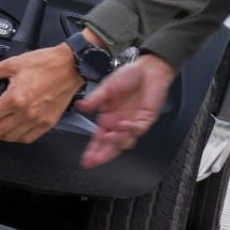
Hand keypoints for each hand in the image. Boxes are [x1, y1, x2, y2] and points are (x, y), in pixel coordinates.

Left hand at [0, 43, 84, 143]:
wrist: (72, 66)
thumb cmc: (46, 63)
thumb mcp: (12, 63)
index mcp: (15, 99)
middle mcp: (26, 113)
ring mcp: (38, 121)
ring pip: (9, 138)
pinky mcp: (48, 123)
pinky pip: (26, 138)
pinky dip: (13, 138)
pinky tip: (7, 132)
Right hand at [74, 53, 176, 167]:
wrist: (148, 69)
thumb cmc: (129, 76)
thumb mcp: (106, 87)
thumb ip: (94, 99)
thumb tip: (81, 106)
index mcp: (107, 119)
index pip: (98, 140)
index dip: (93, 151)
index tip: (86, 161)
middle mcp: (118, 124)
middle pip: (111, 146)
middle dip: (103, 155)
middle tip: (95, 160)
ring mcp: (132, 123)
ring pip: (125, 142)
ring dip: (117, 142)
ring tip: (111, 136)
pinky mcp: (145, 120)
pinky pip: (138, 130)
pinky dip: (131, 129)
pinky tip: (125, 124)